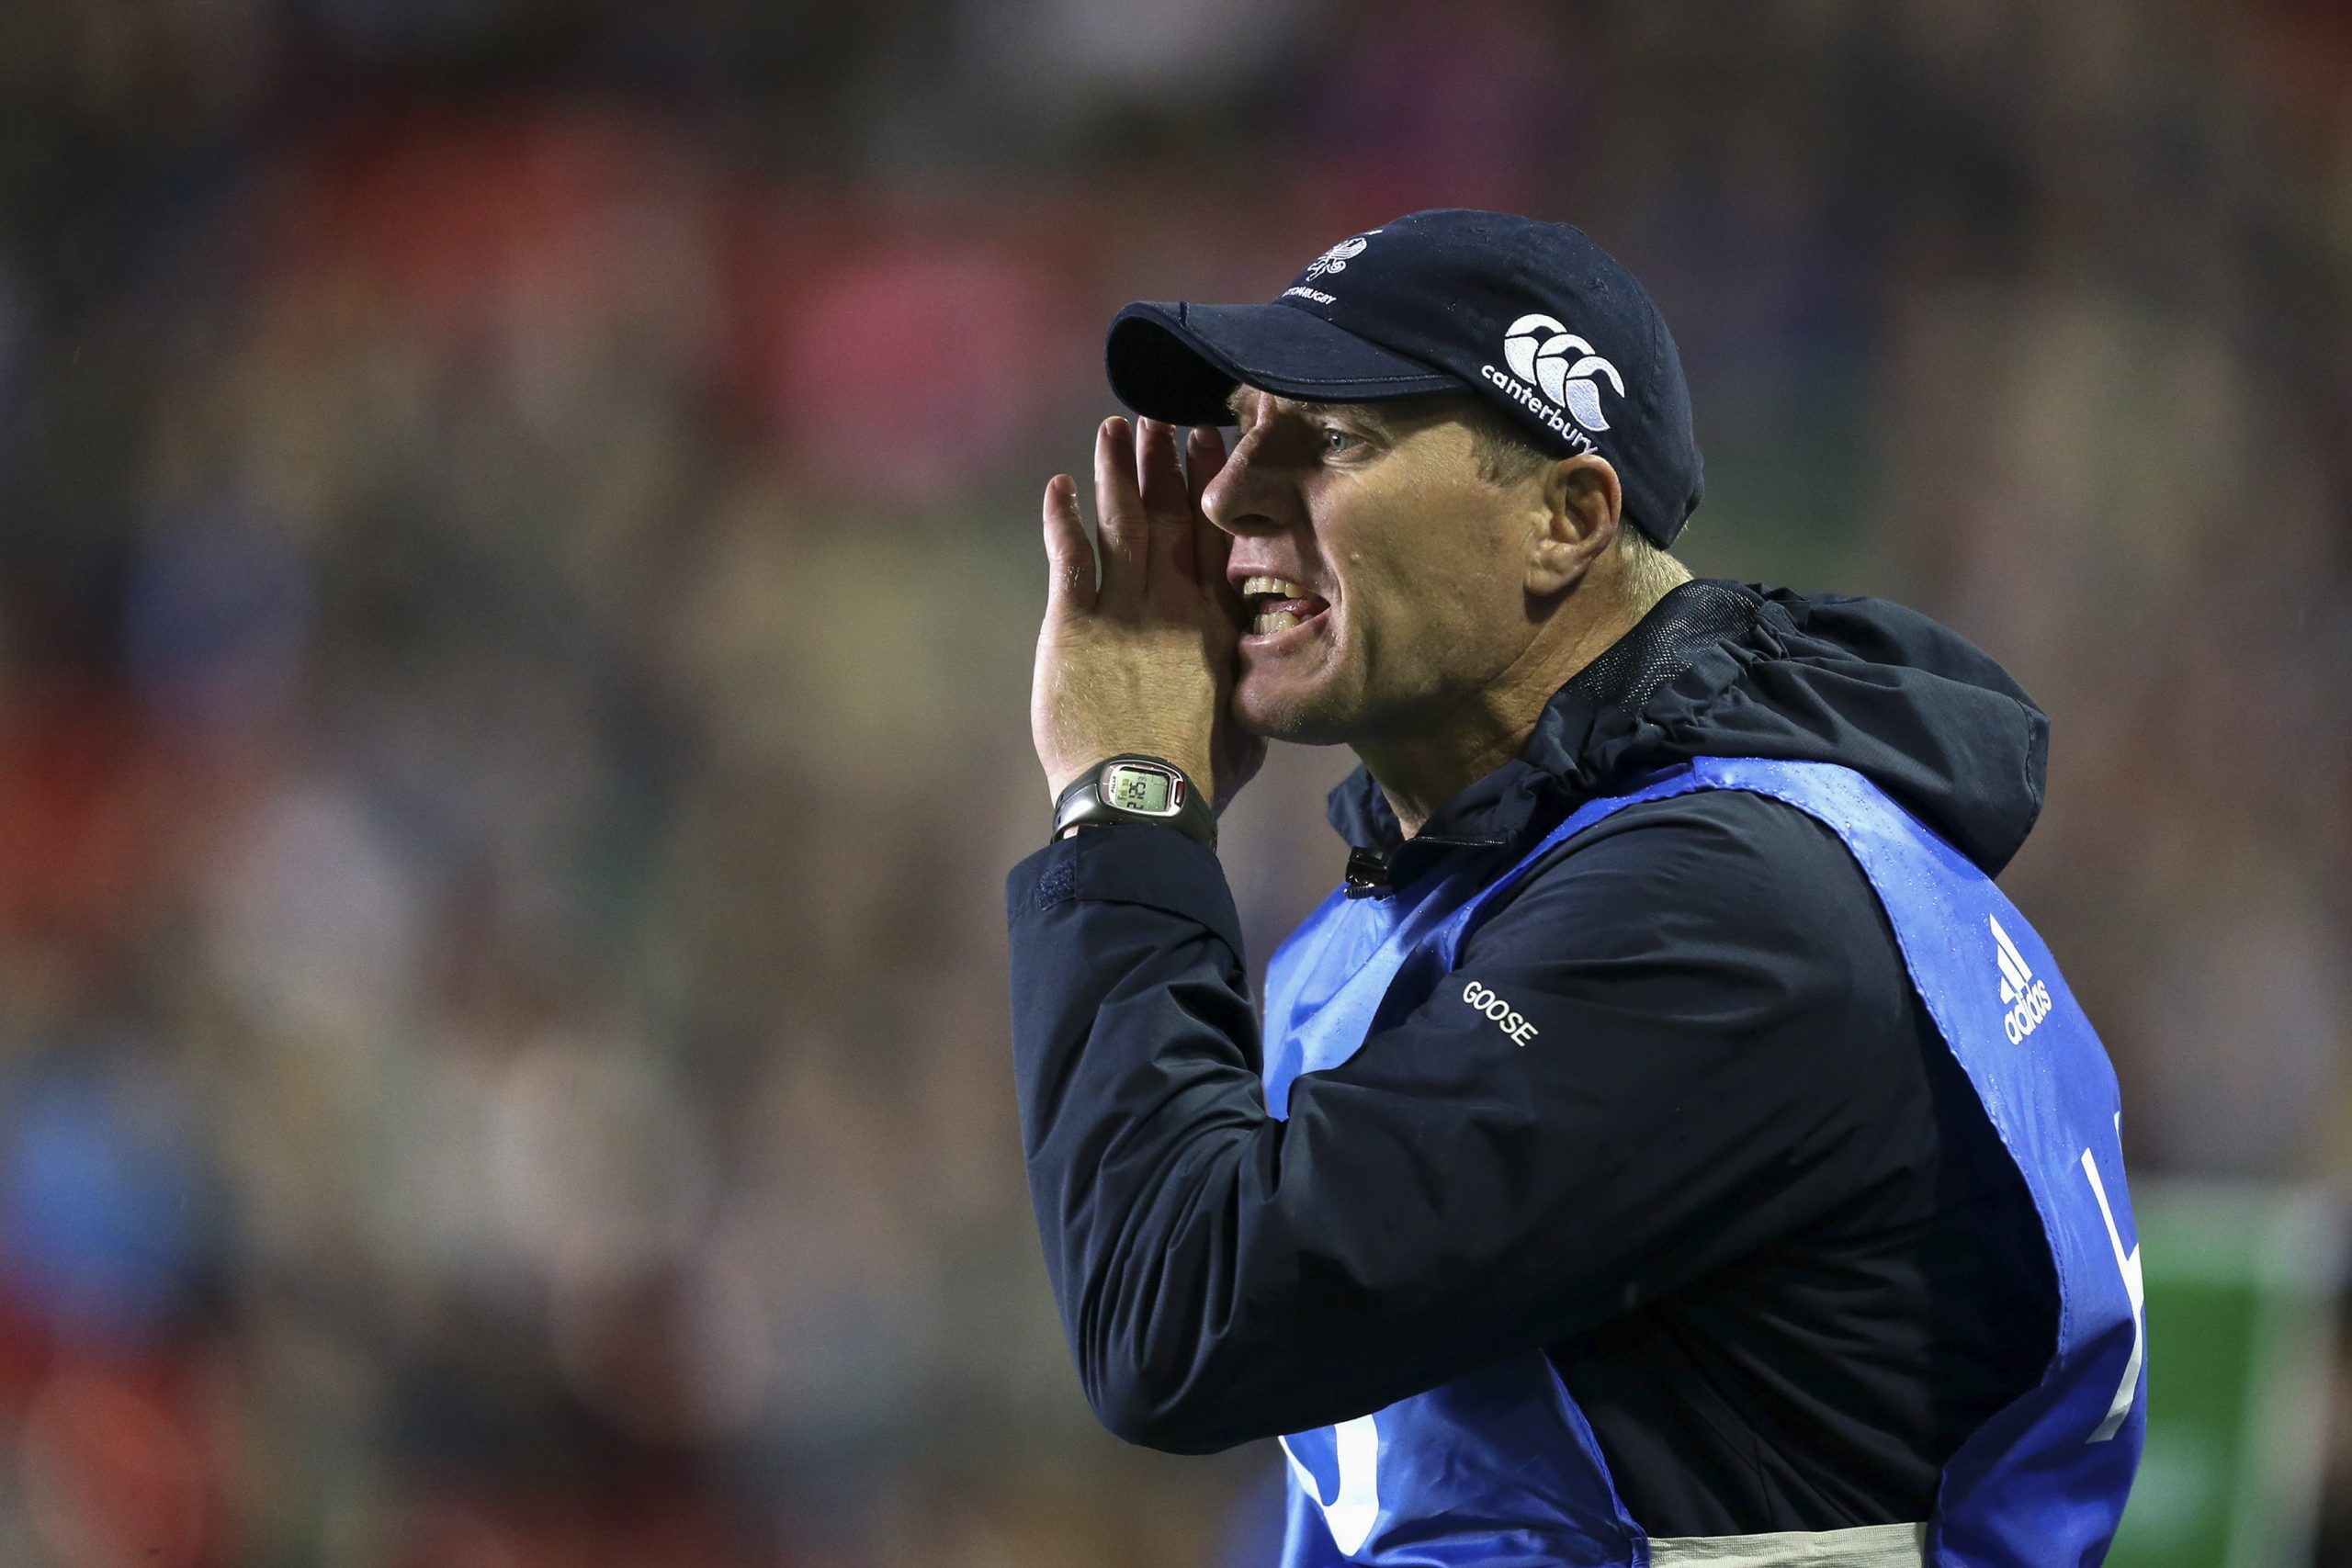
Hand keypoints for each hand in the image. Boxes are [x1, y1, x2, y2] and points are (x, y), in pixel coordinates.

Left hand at [1032, 416, 1266, 815]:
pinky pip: (1070, 556)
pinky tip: (1061, 485)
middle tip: (1162, 417)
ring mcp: (1124, 608)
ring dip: (1118, 472)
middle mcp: (1173, 602)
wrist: (1146, 797)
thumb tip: (1272, 673)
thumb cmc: (1200, 777)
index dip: (1210, 488)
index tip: (1210, 444)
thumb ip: (1252, 684)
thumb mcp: (1248, 724)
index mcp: (1215, 623)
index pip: (1215, 537)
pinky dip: (1064, 518)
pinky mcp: (1074, 624)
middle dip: (1165, 463)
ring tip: (1116, 427)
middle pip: (1169, 516)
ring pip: (1122, 522)